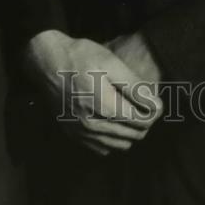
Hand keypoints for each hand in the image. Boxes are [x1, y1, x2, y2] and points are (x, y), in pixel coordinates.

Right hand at [22, 30, 161, 156]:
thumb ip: (135, 87)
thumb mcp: (111, 63)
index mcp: (105, 108)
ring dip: (129, 131)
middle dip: (143, 122)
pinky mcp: (73, 134)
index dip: (154, 111)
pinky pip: (101, 147)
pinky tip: (111, 119)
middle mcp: (92, 127)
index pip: (142, 122)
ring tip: (129, 110)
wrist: (47, 62)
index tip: (155, 100)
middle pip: (133, 136)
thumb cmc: (81, 57)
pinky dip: (112, 138)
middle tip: (142, 103)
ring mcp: (81, 133)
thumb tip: (157, 107)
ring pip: (118, 145)